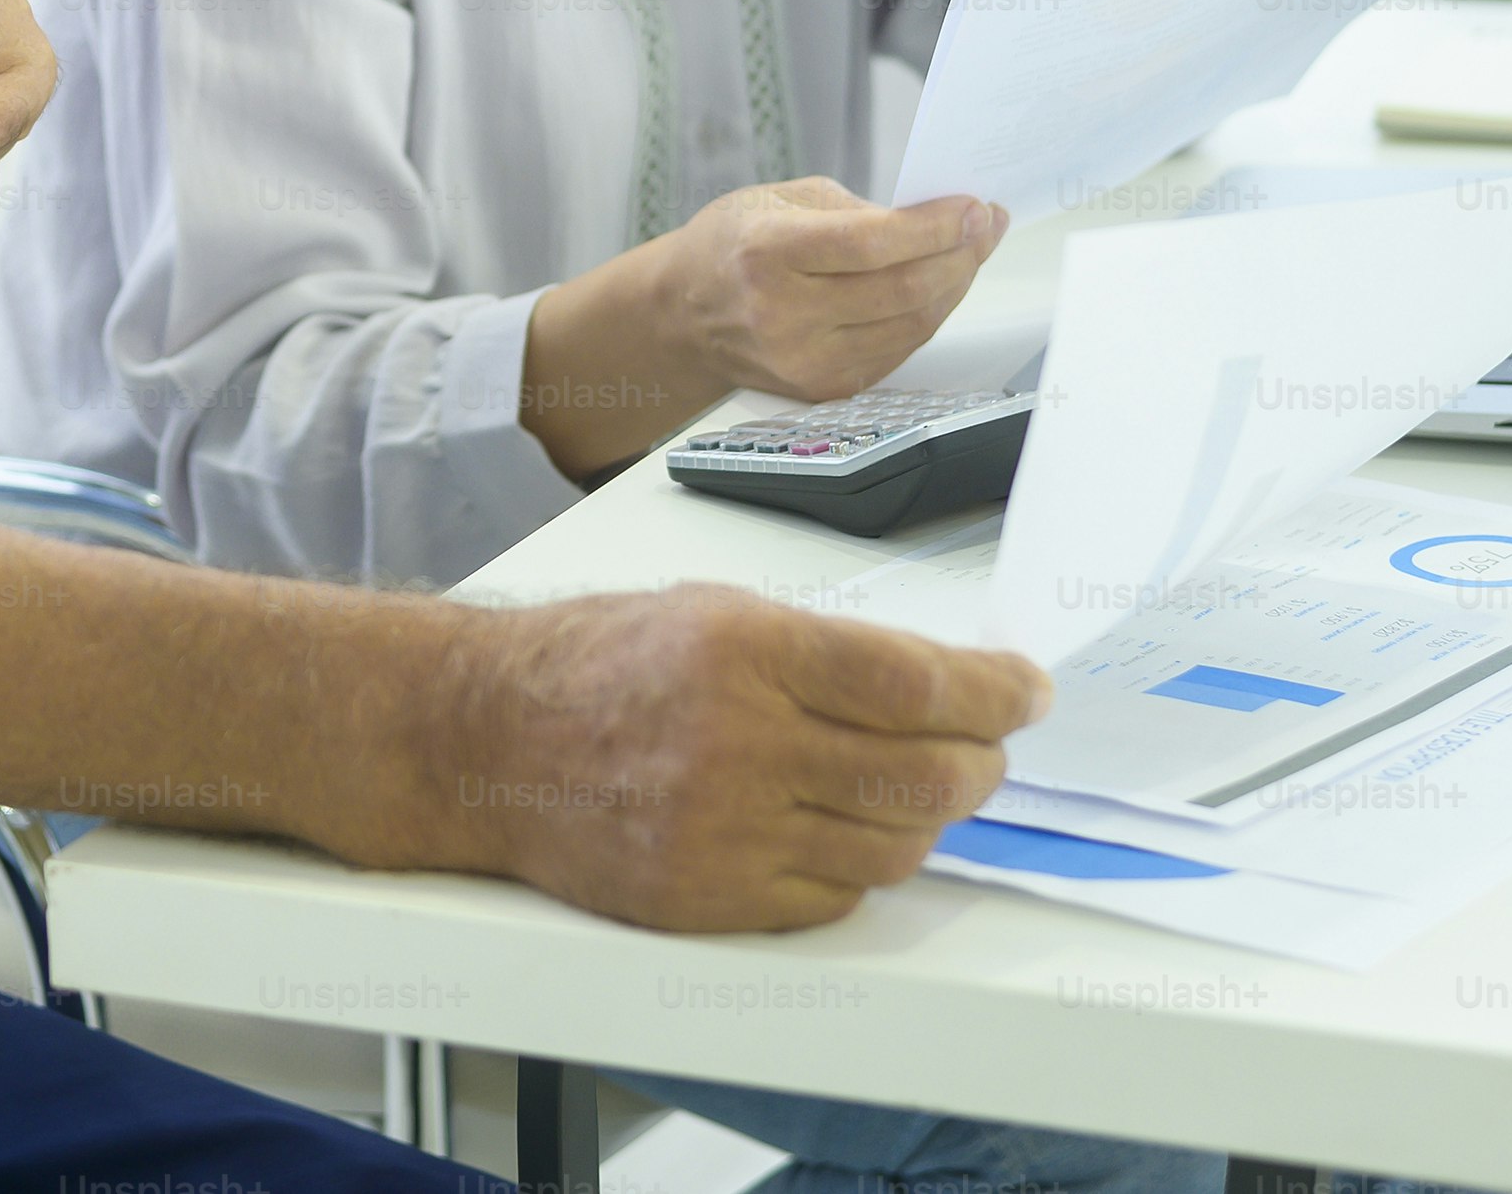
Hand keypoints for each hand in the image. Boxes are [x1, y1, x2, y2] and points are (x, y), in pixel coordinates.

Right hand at [425, 583, 1045, 930]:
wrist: (486, 740)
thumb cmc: (596, 664)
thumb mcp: (713, 611)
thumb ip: (826, 651)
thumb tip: (943, 685)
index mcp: (743, 649)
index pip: (915, 685)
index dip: (995, 693)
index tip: (1025, 692)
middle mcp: (737, 742)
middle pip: (924, 776)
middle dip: (980, 760)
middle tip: (986, 744)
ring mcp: (723, 832)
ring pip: (893, 847)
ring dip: (926, 817)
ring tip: (915, 786)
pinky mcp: (709, 900)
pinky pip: (834, 899)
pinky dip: (858, 866)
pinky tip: (839, 828)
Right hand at [655, 179, 1004, 405]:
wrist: (684, 315)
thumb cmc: (733, 246)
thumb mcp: (782, 198)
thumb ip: (858, 209)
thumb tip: (938, 220)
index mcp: (767, 252)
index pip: (871, 243)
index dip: (935, 226)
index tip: (974, 208)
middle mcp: (782, 314)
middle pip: (902, 289)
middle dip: (960, 254)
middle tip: (985, 225)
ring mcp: (803, 360)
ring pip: (912, 325)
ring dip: (954, 285)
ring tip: (969, 252)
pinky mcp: (822, 388)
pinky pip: (898, 350)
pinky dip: (927, 315)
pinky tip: (938, 286)